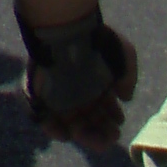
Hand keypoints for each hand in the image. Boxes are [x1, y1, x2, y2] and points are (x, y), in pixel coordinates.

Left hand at [24, 17, 139, 149]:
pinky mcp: (38, 94)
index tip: (118, 121)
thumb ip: (128, 76)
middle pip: (89, 121)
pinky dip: (54, 129)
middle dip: (102, 133)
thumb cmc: (95, 42)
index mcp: (93, 82)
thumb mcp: (123, 56)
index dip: (112, 119)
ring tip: (92, 136)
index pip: (103, 109)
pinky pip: (42, 118)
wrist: (65, 29)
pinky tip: (68, 133)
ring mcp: (57, 94)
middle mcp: (76, 90)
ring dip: (83, 135)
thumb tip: (125, 96)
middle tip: (111, 135)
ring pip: (69, 124)